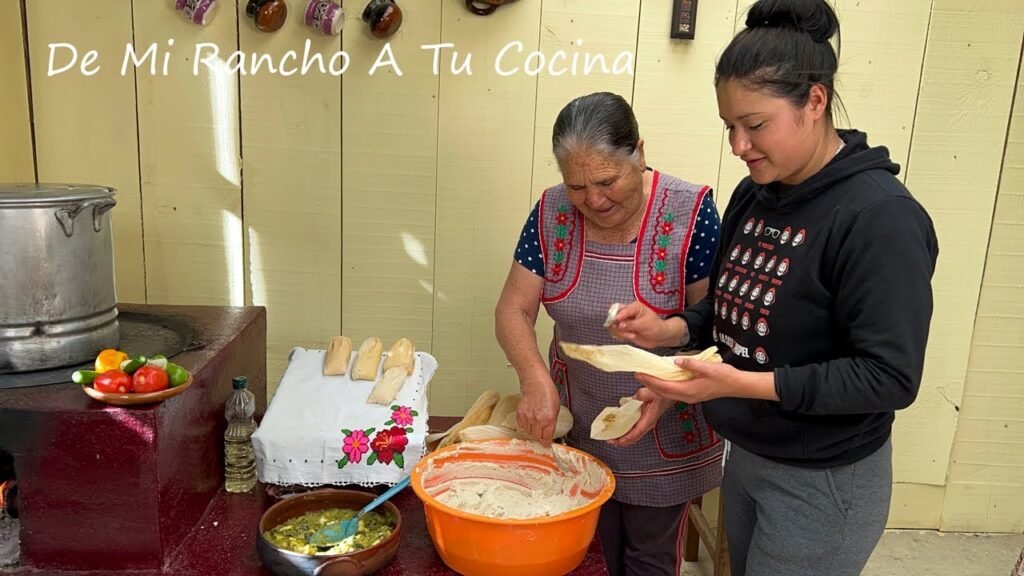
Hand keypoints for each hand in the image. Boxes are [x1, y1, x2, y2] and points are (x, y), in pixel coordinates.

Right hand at [516, 376, 561, 443]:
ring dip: (532, 430)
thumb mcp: (556, 408)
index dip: (546, 442)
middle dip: (540, 436)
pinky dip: (525, 425)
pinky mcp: (520, 414)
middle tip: (541, 432)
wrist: (536, 384)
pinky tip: (529, 419)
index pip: (547, 437)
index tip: (546, 444)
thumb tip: (549, 430)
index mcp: (549, 419)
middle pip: (537, 436)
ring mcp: (528, 418)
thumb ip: (552, 421)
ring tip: (535, 422)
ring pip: (529, 432)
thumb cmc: (547, 392)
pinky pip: (522, 425)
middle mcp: (538, 420)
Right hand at [607, 301, 685, 348]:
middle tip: (622, 329)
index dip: (618, 315)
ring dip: (620, 332)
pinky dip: (620, 336)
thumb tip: (619, 324)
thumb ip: (631, 324)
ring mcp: (625, 322)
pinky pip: (616, 333)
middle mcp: (627, 313)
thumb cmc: (656, 327)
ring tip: (632, 336)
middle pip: (613, 315)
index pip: (621, 309)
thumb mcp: (645, 324)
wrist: (660, 337)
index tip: (617, 321)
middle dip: (616, 323)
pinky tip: (629, 337)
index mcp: (634, 307)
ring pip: (613, 325)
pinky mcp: (624, 330)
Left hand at [607, 396, 674, 446]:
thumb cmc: (661, 395)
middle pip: (633, 438)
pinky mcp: (643, 421)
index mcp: (649, 420)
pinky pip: (633, 429)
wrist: (668, 395)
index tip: (617, 441)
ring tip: (611, 436)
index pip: (637, 432)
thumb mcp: (651, 393)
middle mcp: (647, 424)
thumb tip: (634, 398)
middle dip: (621, 441)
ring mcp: (645, 423)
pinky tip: (617, 429)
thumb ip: (641, 395)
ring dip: (622, 437)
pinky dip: (625, 431)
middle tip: (609, 440)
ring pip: (633, 435)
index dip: (626, 438)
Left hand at [634, 357, 778, 403]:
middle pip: (663, 393)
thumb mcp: (709, 367)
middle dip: (649, 385)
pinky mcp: (693, 394)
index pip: (665, 387)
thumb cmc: (725, 376)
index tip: (640, 374)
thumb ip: (691, 364)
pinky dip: (664, 387)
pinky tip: (661, 381)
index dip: (651, 381)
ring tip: (645, 378)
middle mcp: (688, 396)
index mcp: (689, 391)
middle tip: (637, 375)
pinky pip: (674, 392)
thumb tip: (675, 361)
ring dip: (655, 387)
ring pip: (668, 394)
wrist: (738, 385)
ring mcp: (690, 397)